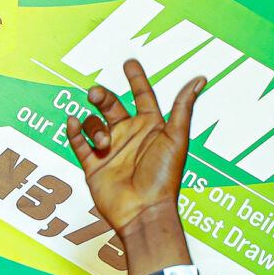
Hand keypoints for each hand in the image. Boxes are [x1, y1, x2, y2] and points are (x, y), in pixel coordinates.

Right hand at [64, 59, 209, 236]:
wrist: (143, 211)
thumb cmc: (164, 177)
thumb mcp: (177, 137)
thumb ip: (183, 107)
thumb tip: (200, 79)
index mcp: (151, 127)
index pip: (142, 96)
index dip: (136, 79)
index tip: (129, 63)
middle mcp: (130, 136)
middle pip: (111, 105)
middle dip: (102, 96)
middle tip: (95, 94)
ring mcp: (110, 150)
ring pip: (94, 123)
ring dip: (95, 125)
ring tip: (103, 141)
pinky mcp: (93, 165)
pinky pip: (79, 142)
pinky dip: (74, 131)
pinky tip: (73, 123)